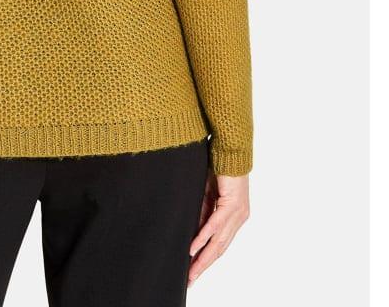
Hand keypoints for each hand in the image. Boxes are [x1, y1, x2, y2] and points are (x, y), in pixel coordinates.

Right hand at [187, 169, 249, 287]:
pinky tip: (194, 248)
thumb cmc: (220, 168)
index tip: (194, 272)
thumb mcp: (208, 195)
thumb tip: (194, 232)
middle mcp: (239, 218)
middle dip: (204, 266)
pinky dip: (203, 238)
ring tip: (192, 271)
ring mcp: (237, 213)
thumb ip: (203, 212)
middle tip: (191, 280)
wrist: (230, 150)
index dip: (207, 259)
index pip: (220, 244)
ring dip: (203, 258)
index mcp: (234, 217)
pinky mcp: (231, 204)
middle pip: (220, 248)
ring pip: (218, 242)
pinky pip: (215, 225)